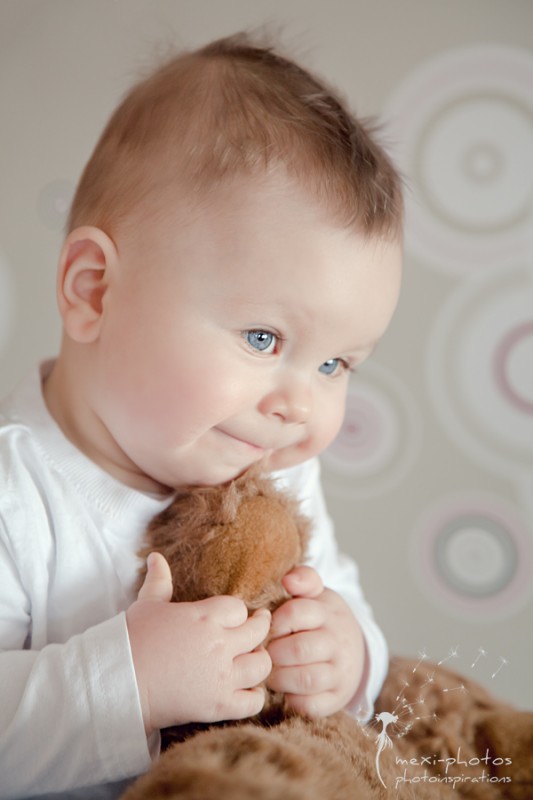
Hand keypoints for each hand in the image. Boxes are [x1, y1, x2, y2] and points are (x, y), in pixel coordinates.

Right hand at [127, 552, 271, 736]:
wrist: (118, 683)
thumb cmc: (131, 640)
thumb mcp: (146, 605)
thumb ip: (159, 580)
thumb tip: (156, 556)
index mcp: (204, 616)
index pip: (239, 608)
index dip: (238, 612)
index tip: (237, 615)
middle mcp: (219, 644)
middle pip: (258, 632)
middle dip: (260, 628)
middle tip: (260, 626)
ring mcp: (221, 676)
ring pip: (262, 665)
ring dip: (260, 660)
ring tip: (255, 657)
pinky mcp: (218, 705)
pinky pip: (253, 701)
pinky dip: (255, 696)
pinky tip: (248, 690)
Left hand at [266, 566, 364, 716]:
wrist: (355, 650)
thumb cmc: (322, 619)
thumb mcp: (317, 594)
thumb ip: (304, 579)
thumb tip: (287, 579)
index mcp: (328, 613)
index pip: (298, 612)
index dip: (275, 622)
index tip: (266, 628)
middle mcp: (337, 642)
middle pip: (300, 649)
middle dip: (274, 653)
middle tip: (263, 654)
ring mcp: (340, 672)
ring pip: (306, 679)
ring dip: (280, 678)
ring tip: (270, 672)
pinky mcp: (337, 698)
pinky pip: (312, 705)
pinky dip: (293, 700)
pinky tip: (285, 690)